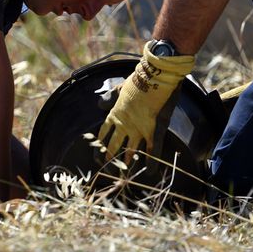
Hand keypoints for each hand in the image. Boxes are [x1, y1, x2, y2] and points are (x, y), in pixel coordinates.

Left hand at [98, 41, 194, 161]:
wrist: (157, 75)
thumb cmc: (139, 81)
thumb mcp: (120, 88)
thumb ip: (110, 97)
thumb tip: (99, 104)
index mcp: (116, 114)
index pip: (104, 133)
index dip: (99, 144)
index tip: (95, 154)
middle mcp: (125, 124)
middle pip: (114, 145)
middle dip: (109, 158)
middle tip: (104, 169)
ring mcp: (140, 128)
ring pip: (131, 150)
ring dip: (127, 163)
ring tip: (122, 175)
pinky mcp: (156, 129)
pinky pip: (154, 148)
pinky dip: (152, 160)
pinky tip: (150, 172)